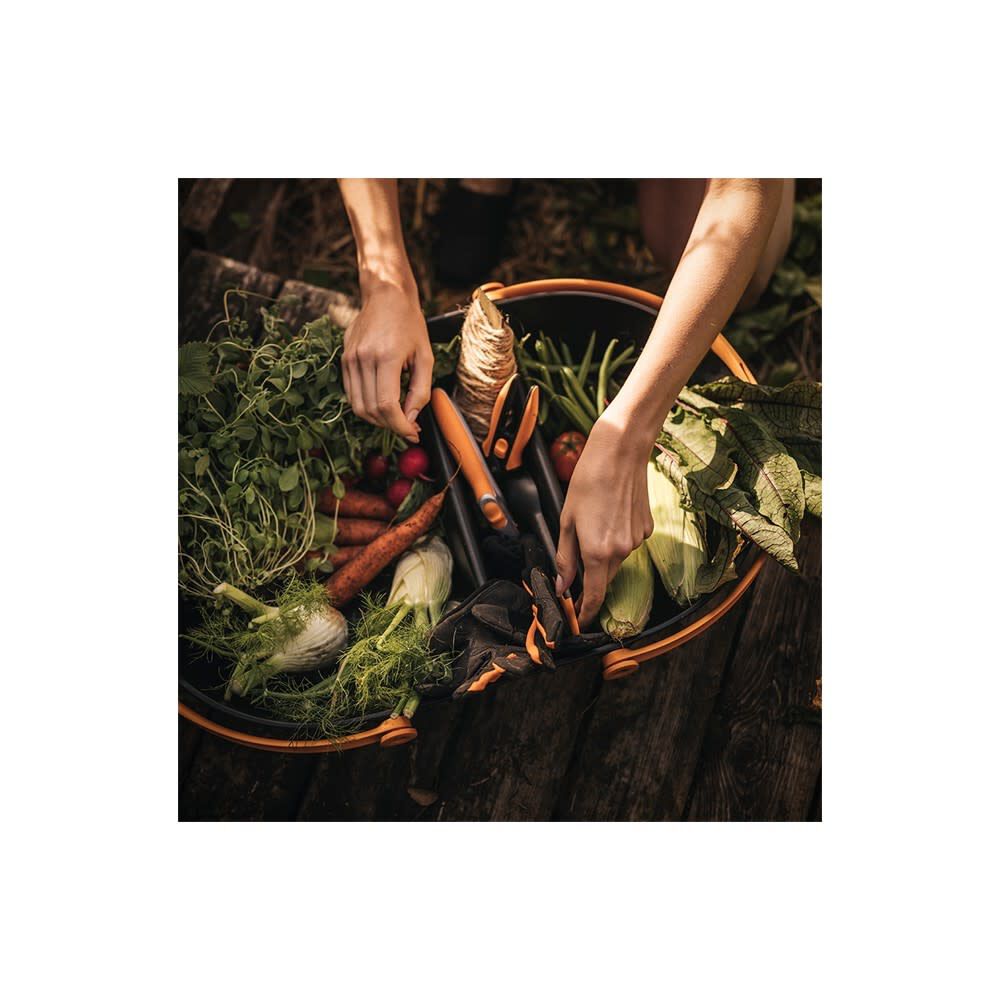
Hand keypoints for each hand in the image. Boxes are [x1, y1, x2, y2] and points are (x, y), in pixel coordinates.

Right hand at [342, 282, 433, 442]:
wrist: (386, 296)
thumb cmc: (409, 324)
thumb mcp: (425, 356)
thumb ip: (421, 390)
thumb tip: (412, 418)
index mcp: (386, 357)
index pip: (387, 405)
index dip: (400, 426)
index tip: (412, 433)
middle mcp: (363, 359)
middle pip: (371, 410)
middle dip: (391, 426)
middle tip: (408, 427)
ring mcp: (350, 359)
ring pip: (358, 406)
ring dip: (377, 420)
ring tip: (396, 418)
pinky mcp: (344, 359)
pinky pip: (352, 394)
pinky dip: (366, 406)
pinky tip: (382, 405)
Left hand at [554, 417, 653, 626]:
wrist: (620, 454)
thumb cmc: (588, 481)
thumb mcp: (567, 520)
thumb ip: (565, 557)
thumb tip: (562, 584)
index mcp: (597, 551)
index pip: (594, 595)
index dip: (586, 612)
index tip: (580, 621)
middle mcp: (621, 551)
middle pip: (605, 579)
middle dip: (591, 578)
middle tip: (577, 563)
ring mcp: (637, 540)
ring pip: (617, 560)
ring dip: (604, 554)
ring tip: (595, 522)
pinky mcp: (647, 529)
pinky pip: (629, 544)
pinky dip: (618, 538)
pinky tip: (612, 514)